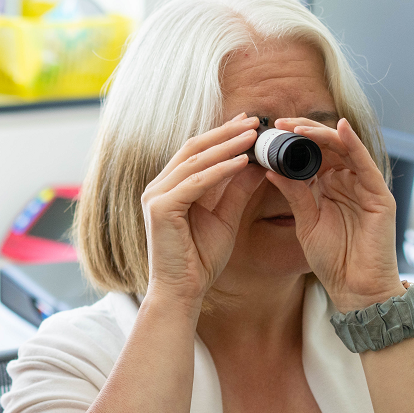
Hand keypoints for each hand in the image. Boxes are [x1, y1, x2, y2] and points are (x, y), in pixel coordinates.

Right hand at [141, 113, 264, 308]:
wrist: (182, 292)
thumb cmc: (200, 260)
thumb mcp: (226, 218)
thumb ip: (237, 191)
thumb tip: (258, 165)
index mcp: (169, 187)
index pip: (196, 152)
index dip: (221, 135)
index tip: (248, 123)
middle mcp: (158, 187)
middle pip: (194, 149)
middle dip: (225, 133)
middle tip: (254, 120)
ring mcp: (155, 196)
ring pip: (195, 162)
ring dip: (226, 146)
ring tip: (254, 135)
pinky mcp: (160, 208)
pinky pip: (196, 183)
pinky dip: (220, 170)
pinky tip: (243, 162)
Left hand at [265, 118, 403, 311]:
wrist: (354, 288)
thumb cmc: (331, 259)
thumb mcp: (306, 221)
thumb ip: (294, 193)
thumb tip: (271, 168)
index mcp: (328, 187)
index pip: (312, 154)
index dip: (293, 141)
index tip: (271, 132)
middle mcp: (347, 182)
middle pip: (327, 146)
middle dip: (304, 132)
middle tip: (280, 123)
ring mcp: (364, 186)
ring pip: (344, 149)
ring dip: (321, 135)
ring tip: (298, 127)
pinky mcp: (379, 195)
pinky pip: (365, 163)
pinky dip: (354, 144)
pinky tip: (340, 129)